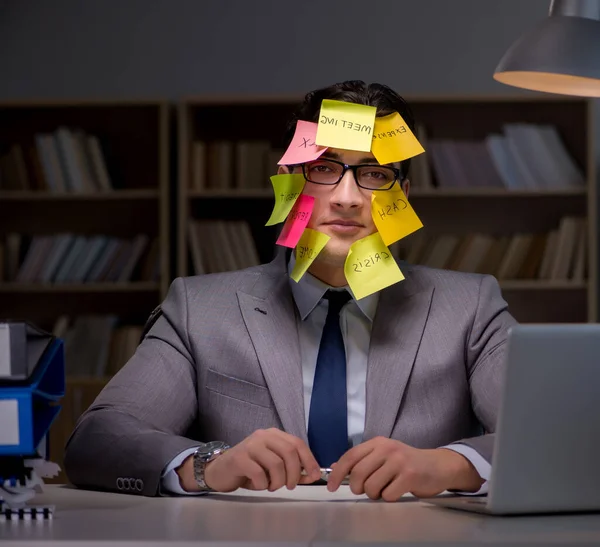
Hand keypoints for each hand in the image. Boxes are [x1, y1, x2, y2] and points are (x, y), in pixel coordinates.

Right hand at [177, 428, 320, 492]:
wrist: (220, 471)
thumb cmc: (249, 469)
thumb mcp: (273, 468)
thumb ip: (292, 469)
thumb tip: (312, 476)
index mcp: (274, 435)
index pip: (297, 443)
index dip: (309, 460)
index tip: (315, 476)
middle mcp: (263, 435)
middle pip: (289, 452)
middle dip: (295, 473)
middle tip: (290, 486)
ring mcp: (251, 445)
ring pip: (276, 464)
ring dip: (278, 482)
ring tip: (270, 486)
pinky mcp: (239, 458)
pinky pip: (259, 474)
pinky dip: (263, 485)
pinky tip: (258, 485)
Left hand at [326, 437, 483, 501]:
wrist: (438, 466)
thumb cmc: (407, 463)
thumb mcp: (383, 455)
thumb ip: (361, 460)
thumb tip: (336, 466)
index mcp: (377, 443)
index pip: (350, 456)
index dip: (337, 473)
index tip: (330, 486)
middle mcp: (387, 449)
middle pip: (358, 474)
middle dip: (358, 488)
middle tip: (366, 490)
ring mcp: (398, 461)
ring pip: (371, 487)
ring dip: (375, 494)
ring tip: (386, 488)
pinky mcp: (409, 475)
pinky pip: (387, 495)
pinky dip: (389, 497)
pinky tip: (398, 490)